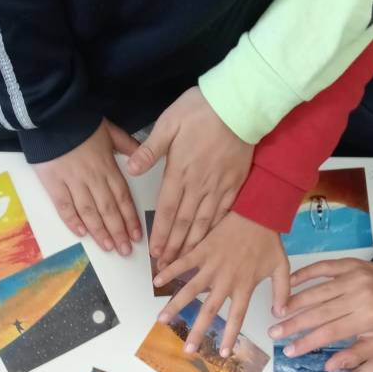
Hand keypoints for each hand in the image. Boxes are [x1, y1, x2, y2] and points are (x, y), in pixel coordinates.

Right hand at [34, 119, 140, 254]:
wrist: (50, 113)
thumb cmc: (80, 121)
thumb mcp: (110, 129)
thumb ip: (127, 145)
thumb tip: (142, 160)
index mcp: (107, 166)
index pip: (123, 197)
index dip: (130, 218)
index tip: (137, 235)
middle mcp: (92, 177)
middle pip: (108, 209)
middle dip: (118, 231)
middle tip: (125, 250)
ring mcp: (72, 181)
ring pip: (89, 211)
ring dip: (100, 231)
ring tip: (108, 247)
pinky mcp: (53, 183)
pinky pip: (64, 206)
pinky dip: (72, 220)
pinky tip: (82, 234)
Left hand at [127, 87, 252, 267]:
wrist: (240, 105)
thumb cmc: (201, 110)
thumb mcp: (169, 123)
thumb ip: (150, 149)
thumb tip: (132, 169)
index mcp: (180, 172)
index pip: (166, 211)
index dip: (160, 234)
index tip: (155, 252)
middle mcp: (199, 185)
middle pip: (184, 223)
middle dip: (174, 247)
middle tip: (166, 266)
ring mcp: (219, 187)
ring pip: (203, 223)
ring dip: (192, 244)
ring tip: (185, 260)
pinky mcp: (234, 184)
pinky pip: (223, 213)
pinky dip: (215, 229)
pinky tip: (209, 241)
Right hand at [155, 212, 289, 354]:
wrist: (259, 212)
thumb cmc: (269, 240)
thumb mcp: (282, 267)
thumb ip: (282, 292)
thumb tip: (280, 314)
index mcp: (244, 286)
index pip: (237, 317)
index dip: (229, 335)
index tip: (222, 353)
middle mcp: (225, 280)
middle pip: (209, 310)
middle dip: (198, 331)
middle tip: (187, 350)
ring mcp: (212, 265)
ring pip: (190, 289)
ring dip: (175, 305)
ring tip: (162, 320)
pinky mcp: (202, 249)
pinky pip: (183, 262)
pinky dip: (170, 269)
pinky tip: (156, 280)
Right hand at [269, 259, 372, 369]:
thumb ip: (355, 356)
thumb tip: (328, 367)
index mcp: (368, 318)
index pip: (330, 332)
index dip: (307, 342)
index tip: (289, 351)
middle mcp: (360, 296)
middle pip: (320, 312)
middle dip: (293, 324)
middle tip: (274, 333)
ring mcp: (354, 277)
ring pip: (318, 291)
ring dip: (294, 302)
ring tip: (277, 313)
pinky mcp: (349, 264)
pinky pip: (323, 267)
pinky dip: (305, 273)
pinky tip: (289, 283)